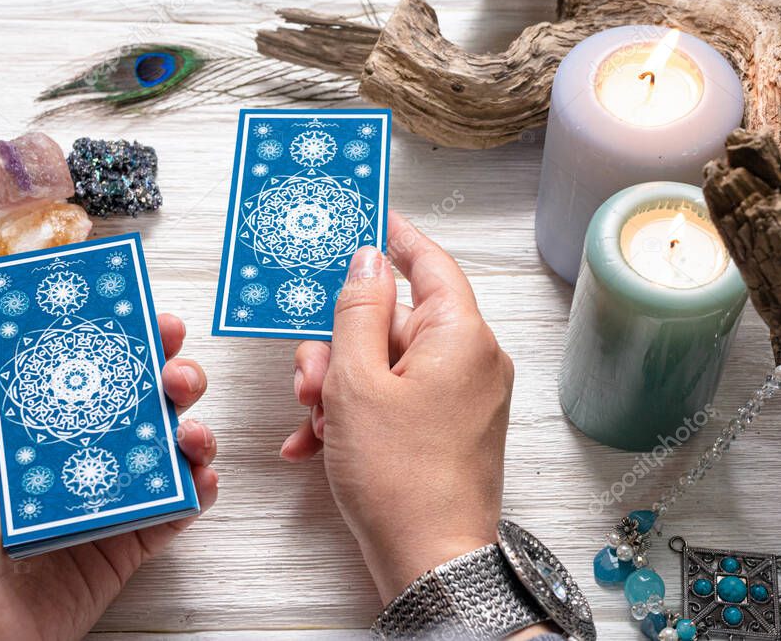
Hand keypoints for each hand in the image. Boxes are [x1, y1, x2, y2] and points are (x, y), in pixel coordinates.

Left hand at [0, 301, 216, 639]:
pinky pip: (180, 508)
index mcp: (44, 422)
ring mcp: (112, 495)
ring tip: (190, 430)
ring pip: (173, 449)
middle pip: (148, 402)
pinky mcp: (131, 540)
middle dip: (176, 378)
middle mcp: (84, 452)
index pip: (100, 368)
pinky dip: (201, 488)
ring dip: (196, 429)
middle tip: (176, 374)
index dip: (133, 341)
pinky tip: (200, 475)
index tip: (152, 320)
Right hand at [281, 211, 514, 602]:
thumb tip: (368, 261)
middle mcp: (472, 362)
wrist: (430, 563)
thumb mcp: (357, 382)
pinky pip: (398, 400)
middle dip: (340, 345)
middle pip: (396, 322)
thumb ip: (358, 312)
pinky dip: (357, 414)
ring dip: (340, 386)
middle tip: (307, 376)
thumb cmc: (399, 478)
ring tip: (311, 419)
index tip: (371, 217)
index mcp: (461, 338)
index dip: (396, 238)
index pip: (430, 264)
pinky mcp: (449, 429)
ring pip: (388, 365)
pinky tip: (316, 442)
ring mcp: (463, 398)